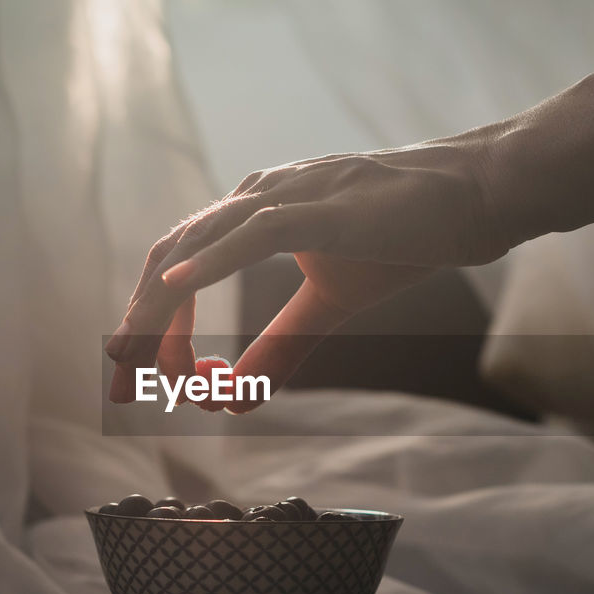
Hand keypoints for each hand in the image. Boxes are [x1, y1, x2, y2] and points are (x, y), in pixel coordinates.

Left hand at [105, 133, 514, 408]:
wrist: (469, 198)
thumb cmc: (402, 241)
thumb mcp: (329, 304)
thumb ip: (280, 344)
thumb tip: (236, 398)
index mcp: (251, 213)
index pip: (180, 267)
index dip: (155, 323)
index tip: (156, 376)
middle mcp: (255, 196)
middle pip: (170, 258)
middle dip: (140, 324)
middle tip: (125, 383)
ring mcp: (286, 195)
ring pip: (198, 245)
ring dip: (161, 307)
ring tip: (134, 354)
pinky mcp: (321, 207)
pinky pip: (253, 232)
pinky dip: (209, 263)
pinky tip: (175, 290)